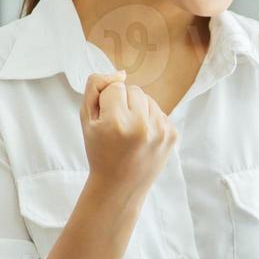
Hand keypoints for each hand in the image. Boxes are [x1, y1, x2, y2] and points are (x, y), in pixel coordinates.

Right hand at [80, 70, 176, 197]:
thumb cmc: (100, 151)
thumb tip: (121, 73)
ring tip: (130, 133)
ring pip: (149, 99)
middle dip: (124, 103)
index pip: (116, 87)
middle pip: (134, 90)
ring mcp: (160, 131)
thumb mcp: (86, 119)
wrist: (120, 186)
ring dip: (138, 110)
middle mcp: (141, 126)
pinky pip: (160, 112)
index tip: (106, 122)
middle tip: (118, 127)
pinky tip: (142, 139)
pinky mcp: (172, 135)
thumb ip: (96, 88)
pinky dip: (150, 120)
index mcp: (116, 122)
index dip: (107, 102)